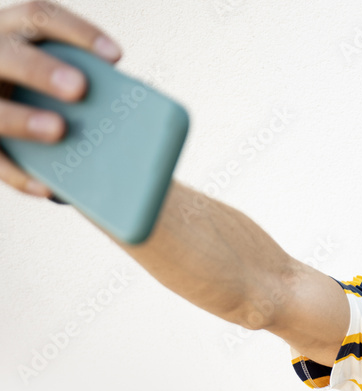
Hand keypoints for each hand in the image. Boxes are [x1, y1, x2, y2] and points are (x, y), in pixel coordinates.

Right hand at [0, 1, 119, 195]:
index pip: (40, 17)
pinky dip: (19, 176)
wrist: (16, 125)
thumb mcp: (60, 80)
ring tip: (58, 130)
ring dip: (21, 119)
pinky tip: (47, 190)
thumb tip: (136, 118)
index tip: (116, 57)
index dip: (77, 32)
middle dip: (41, 70)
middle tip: (80, 89)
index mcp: (15, 33)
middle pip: (9, 55)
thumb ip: (88, 87)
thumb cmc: (51, 96)